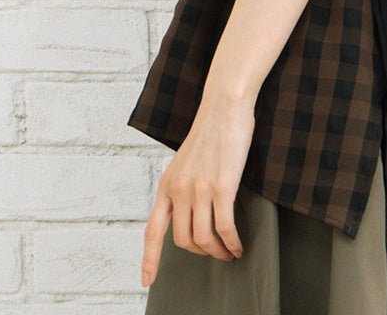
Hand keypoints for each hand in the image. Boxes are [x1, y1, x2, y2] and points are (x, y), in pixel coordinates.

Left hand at [141, 84, 255, 287]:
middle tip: (216, 252)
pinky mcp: (222, 187)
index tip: (147, 280)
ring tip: (229, 251)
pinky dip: (232, 242)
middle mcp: (179, 190)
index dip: (149, 259)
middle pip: (183, 241)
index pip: (152, 230)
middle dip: (201, 253)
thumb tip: (191, 211)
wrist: (224, 105)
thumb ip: (184, 186)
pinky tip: (239, 245)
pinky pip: (225, 228)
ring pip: (204, 239)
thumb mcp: (186, 161)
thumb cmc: (211, 129)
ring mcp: (199, 189)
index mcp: (167, 184)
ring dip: (218, 252)